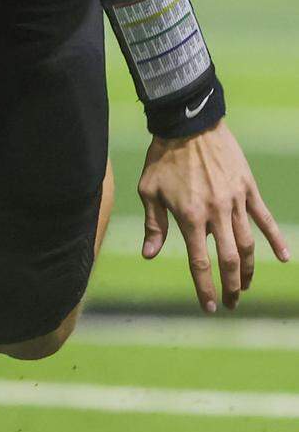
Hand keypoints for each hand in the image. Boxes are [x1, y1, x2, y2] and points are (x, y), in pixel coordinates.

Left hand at [138, 121, 289, 311]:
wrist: (188, 124)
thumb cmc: (163, 158)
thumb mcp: (149, 191)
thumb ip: (153, 225)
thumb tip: (149, 255)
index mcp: (190, 217)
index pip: (200, 262)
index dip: (205, 288)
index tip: (209, 307)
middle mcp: (216, 213)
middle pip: (228, 260)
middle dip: (230, 286)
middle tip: (231, 303)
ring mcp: (235, 201)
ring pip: (248, 244)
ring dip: (248, 269)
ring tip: (244, 285)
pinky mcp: (248, 188)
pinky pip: (264, 218)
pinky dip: (275, 239)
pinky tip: (283, 257)